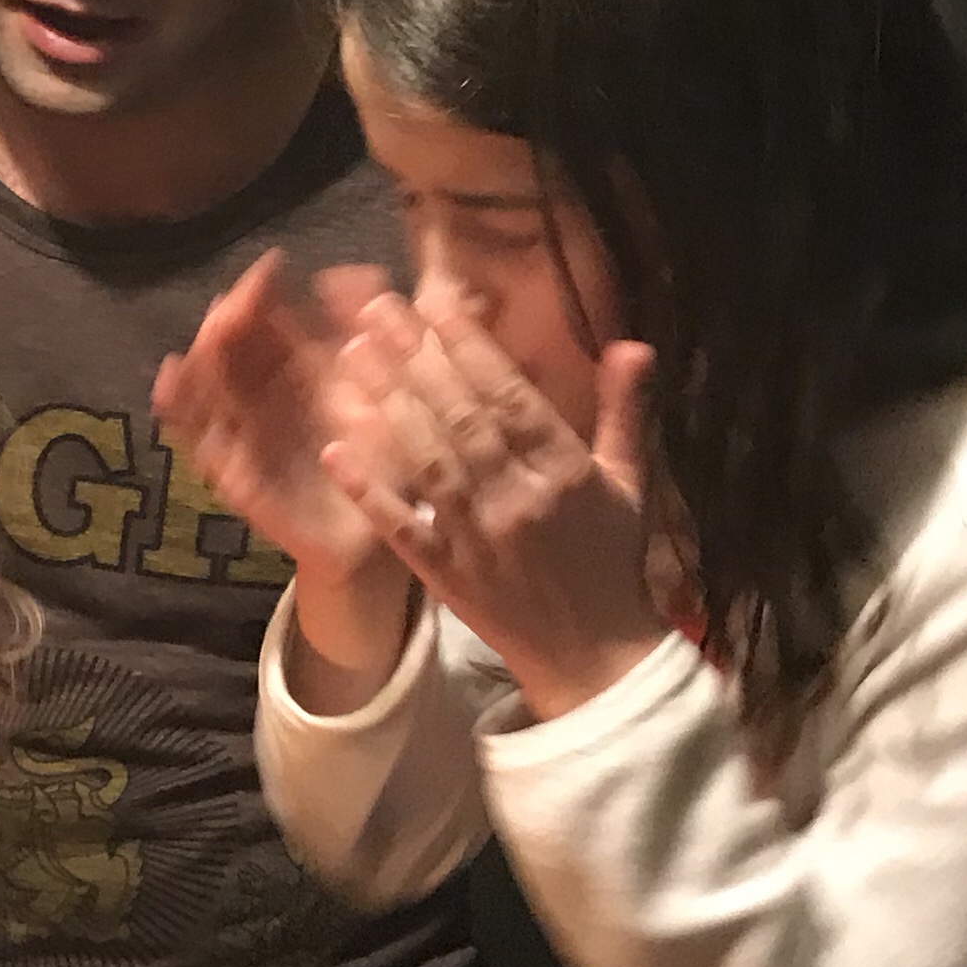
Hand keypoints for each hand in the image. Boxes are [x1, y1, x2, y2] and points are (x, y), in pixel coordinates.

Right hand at [154, 256, 409, 677]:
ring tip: (211, 330)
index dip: (267, 291)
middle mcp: (265, 394)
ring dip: (203, 354)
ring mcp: (244, 430)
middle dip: (232, 317)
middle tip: (238, 299)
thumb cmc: (384, 456)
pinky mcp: (232, 469)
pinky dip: (179, 408)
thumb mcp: (385, 390)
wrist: (379, 533)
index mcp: (300, 369)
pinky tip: (168, 376)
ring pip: (209, 382)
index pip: (272, 319)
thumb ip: (374, 336)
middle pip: (234, 345)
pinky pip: (199, 438)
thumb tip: (360, 273)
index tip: (273, 267)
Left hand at [319, 293, 667, 723]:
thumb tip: (631, 344)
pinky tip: (335, 450)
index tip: (437, 305)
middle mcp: (520, 500)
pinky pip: (402, 526)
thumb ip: (625, 411)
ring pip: (427, 461)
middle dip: (416, 360)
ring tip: (352, 356)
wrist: (596, 661)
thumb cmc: (612, 562)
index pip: (512, 399)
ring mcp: (479, 539)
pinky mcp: (446, 576)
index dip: (472, 349)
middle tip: (377, 310)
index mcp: (567, 473)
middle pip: (461, 418)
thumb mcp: (630, 484)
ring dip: (387, 405)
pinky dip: (369, 489)